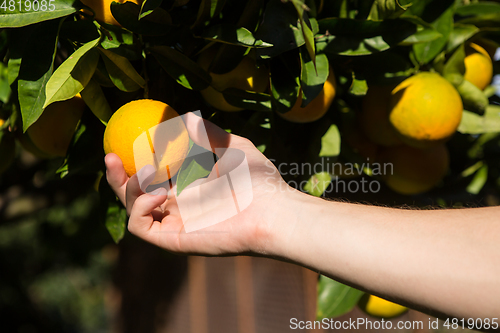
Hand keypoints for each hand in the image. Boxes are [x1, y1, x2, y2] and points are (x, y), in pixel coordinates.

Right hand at [105, 112, 292, 255]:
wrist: (274, 210)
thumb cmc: (259, 182)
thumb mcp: (233, 148)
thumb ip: (210, 134)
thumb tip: (188, 116)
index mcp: (187, 189)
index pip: (151, 178)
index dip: (132, 163)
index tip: (122, 142)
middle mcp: (176, 207)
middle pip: (133, 196)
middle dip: (116, 177)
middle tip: (110, 155)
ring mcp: (174, 224)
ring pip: (133, 210)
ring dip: (128, 189)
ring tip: (146, 171)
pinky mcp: (173, 240)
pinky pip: (140, 227)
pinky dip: (139, 208)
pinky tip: (158, 193)